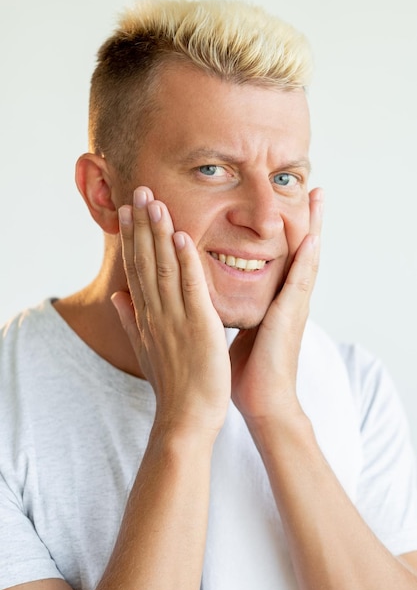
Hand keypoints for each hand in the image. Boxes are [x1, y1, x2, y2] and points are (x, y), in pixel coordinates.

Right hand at [112, 187, 230, 435]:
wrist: (186, 417)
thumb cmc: (172, 386)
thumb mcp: (146, 350)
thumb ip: (132, 321)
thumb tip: (118, 298)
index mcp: (147, 317)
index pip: (137, 270)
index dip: (132, 239)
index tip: (128, 212)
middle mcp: (156, 313)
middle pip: (146, 262)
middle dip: (141, 225)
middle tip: (138, 191)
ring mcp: (175, 318)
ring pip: (164, 267)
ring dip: (159, 233)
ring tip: (154, 201)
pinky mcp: (199, 326)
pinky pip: (190, 287)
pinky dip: (186, 261)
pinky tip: (182, 235)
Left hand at [229, 188, 322, 426]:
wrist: (262, 402)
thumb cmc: (245, 372)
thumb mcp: (234, 331)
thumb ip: (228, 311)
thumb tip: (209, 300)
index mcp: (271, 300)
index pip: (277, 256)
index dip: (281, 229)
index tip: (281, 203)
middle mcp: (286, 298)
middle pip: (297, 248)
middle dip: (303, 217)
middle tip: (312, 186)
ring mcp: (293, 305)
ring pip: (305, 256)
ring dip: (311, 225)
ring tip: (318, 195)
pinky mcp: (292, 316)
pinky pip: (301, 280)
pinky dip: (307, 257)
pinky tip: (312, 235)